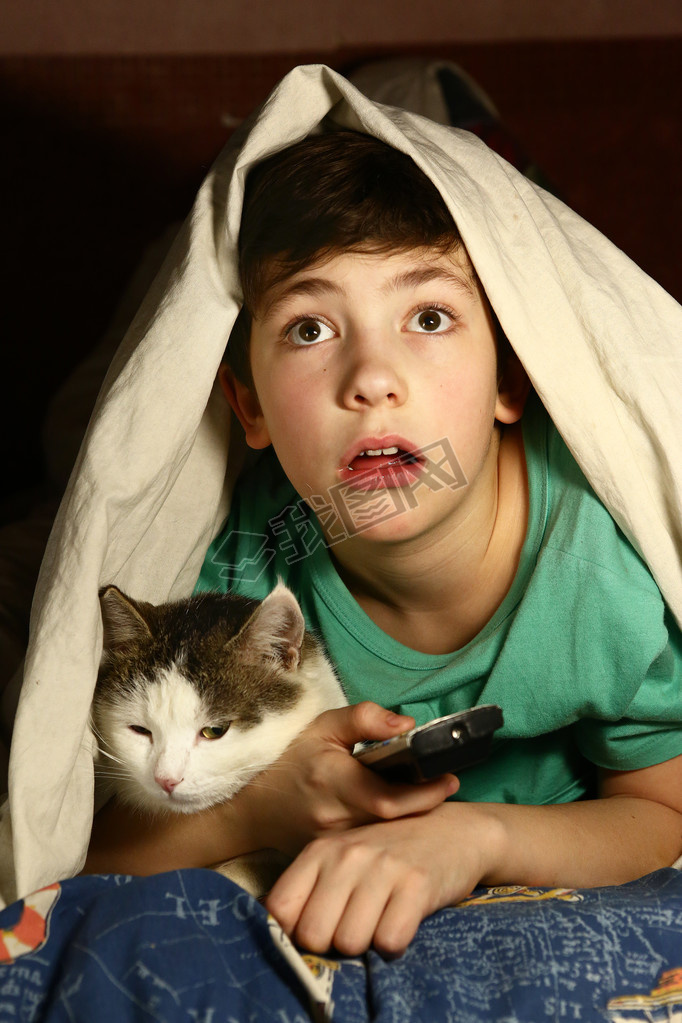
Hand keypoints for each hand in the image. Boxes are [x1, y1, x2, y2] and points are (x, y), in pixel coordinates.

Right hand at [244, 701, 458, 855]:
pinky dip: (393, 837)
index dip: (426, 793)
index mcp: (334, 781)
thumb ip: (365, 718)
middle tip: (447, 786)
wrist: (256, 808)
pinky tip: (404, 821)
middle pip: (395, 823)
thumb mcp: (324, 726)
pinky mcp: (335, 861)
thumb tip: (408, 724)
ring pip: (387, 840)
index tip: (450, 779)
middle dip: (427, 806)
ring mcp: (334, 845)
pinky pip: (373, 851)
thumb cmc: (294, 760)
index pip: (389, 799)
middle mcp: (335, 819)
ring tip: (429, 799)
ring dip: (412, 822)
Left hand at [265, 803, 497, 956]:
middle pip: (313, 935)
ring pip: (350, 942)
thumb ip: (309, 889)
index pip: (281, 908)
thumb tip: (273, 928)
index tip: (315, 931)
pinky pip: (389, 941)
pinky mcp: (417, 884)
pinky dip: (395, 944)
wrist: (454, 831)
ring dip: (366, 946)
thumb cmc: (389, 854)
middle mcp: (348, 855)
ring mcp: (383, 867)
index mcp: (321, 850)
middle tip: (354, 927)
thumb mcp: (343, 859)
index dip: (293, 932)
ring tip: (379, 921)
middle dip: (331, 944)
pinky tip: (402, 922)